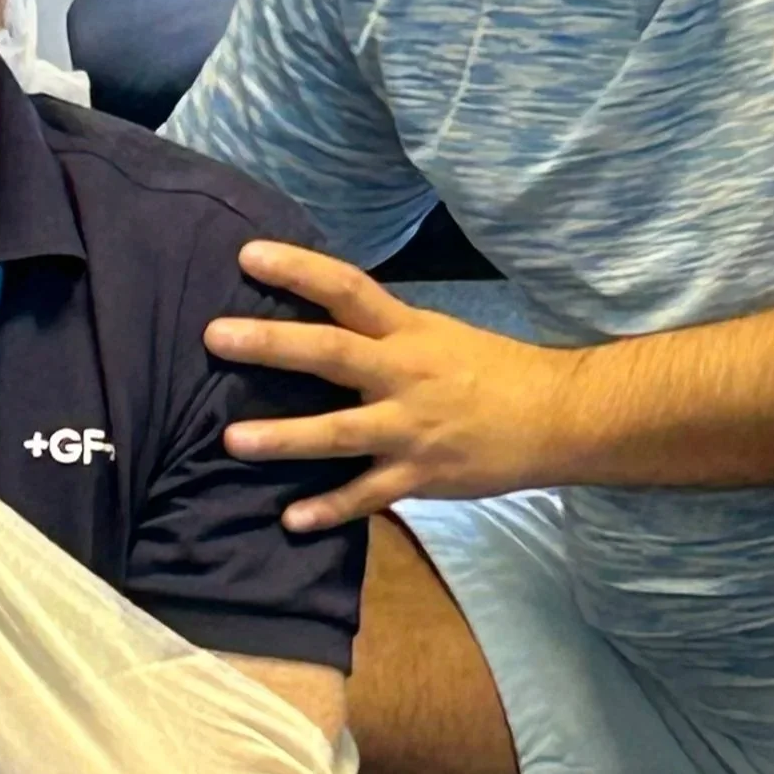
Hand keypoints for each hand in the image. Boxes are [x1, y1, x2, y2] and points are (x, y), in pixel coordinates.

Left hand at [203, 241, 586, 529]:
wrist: (557, 418)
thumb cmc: (490, 370)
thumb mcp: (434, 333)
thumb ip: (377, 329)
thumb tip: (317, 312)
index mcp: (407, 331)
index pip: (347, 287)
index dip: (298, 268)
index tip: (248, 254)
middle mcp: (403, 373)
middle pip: (331, 353)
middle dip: (271, 345)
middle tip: (216, 336)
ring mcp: (410, 429)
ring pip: (339, 432)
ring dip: (284, 438)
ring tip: (232, 441)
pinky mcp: (421, 476)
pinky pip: (367, 495)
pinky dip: (330, 509)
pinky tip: (290, 519)